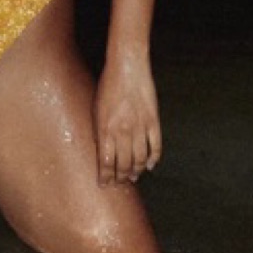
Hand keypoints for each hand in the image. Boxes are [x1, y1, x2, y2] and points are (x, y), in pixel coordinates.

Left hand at [94, 56, 161, 185]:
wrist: (127, 67)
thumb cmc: (108, 85)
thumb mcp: (96, 107)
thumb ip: (99, 130)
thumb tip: (101, 149)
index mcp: (105, 128)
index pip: (106, 162)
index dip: (105, 177)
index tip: (104, 184)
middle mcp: (123, 131)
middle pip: (123, 164)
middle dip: (120, 177)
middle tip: (119, 182)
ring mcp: (140, 127)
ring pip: (140, 159)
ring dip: (136, 170)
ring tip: (132, 176)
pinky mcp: (154, 121)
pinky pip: (156, 147)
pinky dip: (154, 159)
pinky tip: (150, 165)